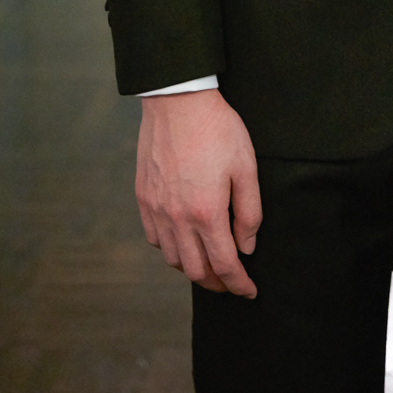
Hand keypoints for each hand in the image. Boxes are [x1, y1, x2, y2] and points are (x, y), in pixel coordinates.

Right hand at [136, 89, 261, 296]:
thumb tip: (247, 246)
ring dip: (193, 269)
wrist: (178, 101)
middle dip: (216, 284)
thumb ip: (249, 211)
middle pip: (196, 271)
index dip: (239, 284)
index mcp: (206, 213)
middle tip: (231, 283)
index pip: (225, 264)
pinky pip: (155, 239)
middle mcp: (177, 218)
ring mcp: (156, 210)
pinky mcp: (143, 198)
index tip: (249, 292)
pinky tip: (183, 241)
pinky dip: (171, 249)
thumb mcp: (245, 166)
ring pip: (173, 259)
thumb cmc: (217, 129)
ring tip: (209, 264)